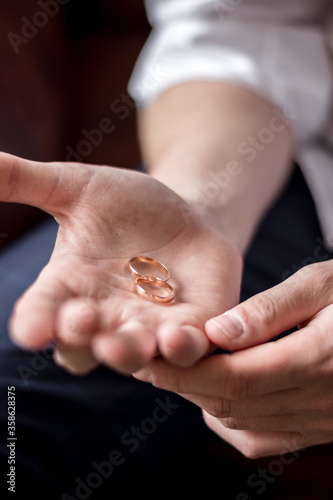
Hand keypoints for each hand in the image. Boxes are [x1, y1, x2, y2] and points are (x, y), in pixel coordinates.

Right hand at [1, 152, 241, 374]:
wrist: (184, 214)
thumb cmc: (126, 205)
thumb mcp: (77, 187)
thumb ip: (25, 180)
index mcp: (70, 287)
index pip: (44, 311)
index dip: (35, 323)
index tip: (29, 331)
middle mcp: (104, 315)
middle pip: (82, 347)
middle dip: (79, 340)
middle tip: (80, 319)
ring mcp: (147, 327)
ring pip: (132, 357)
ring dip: (127, 352)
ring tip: (129, 339)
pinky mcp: (190, 326)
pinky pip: (184, 350)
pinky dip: (181, 349)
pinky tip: (178, 336)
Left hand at [134, 261, 332, 456]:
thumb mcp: (324, 285)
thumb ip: (271, 310)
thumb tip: (217, 332)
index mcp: (317, 361)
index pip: (234, 378)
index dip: (185, 372)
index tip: (148, 356)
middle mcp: (318, 401)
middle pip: (230, 403)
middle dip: (182, 385)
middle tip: (147, 362)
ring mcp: (322, 422)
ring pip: (241, 423)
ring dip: (201, 400)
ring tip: (173, 373)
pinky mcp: (321, 429)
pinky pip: (265, 439)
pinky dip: (231, 421)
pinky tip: (216, 398)